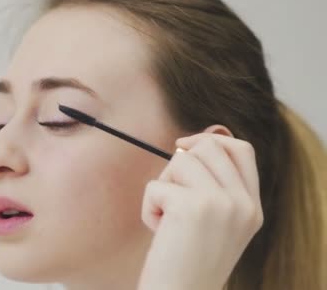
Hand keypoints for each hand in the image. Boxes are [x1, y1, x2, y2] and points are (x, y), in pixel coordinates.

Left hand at [137, 133, 262, 289]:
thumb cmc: (186, 262)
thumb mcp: (215, 223)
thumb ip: (214, 187)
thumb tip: (188, 145)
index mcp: (252, 207)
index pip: (241, 149)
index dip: (211, 139)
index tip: (186, 147)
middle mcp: (243, 204)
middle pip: (209, 146)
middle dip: (180, 164)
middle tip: (172, 195)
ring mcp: (222, 204)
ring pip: (180, 161)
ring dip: (163, 186)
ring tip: (167, 218)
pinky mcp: (193, 207)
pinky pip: (155, 186)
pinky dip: (149, 207)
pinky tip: (160, 232)